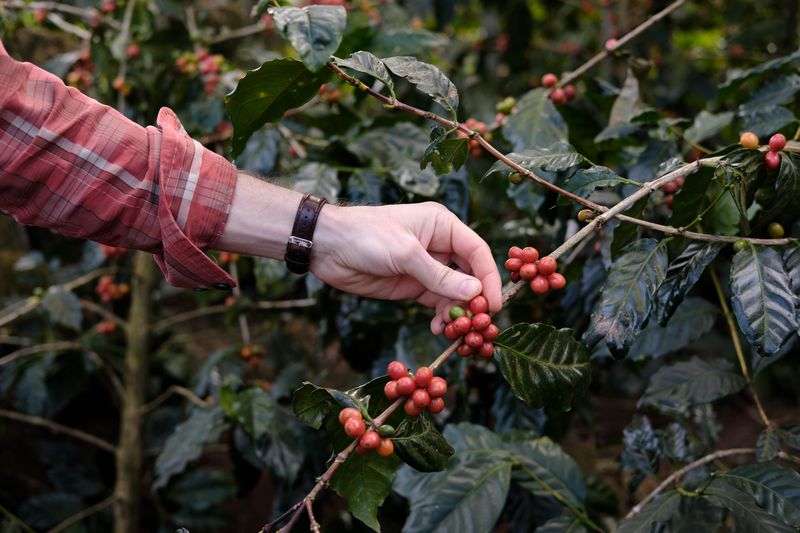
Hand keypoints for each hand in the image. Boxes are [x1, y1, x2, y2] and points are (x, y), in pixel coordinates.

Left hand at [312, 202, 501, 333]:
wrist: (327, 247)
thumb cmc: (365, 236)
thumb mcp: (405, 254)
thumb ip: (439, 276)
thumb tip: (474, 292)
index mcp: (442, 226)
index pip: (477, 252)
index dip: (489, 278)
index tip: (493, 306)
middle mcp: (439, 245)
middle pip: (470, 275)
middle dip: (475, 300)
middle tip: (476, 325)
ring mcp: (426, 267)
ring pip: (455, 293)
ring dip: (458, 312)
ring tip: (454, 331)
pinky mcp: (412, 286)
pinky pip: (437, 303)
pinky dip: (442, 317)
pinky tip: (439, 329)